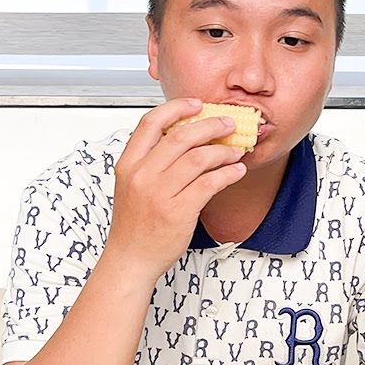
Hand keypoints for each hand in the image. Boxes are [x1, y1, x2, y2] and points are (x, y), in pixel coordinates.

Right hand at [106, 98, 247, 280]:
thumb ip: (151, 161)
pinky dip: (227, 174)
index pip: (150, 123)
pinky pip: (209, 184)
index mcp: (128, 164)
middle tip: (228, 125)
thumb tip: (185, 138)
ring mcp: (159, 194)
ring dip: (223, 151)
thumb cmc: (135, 225)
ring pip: (198, 158)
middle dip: (210, 126)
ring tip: (235, 151)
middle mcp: (141, 175)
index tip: (197, 104)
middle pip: (181, 137)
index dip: (176, 108)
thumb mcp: (132, 185)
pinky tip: (236, 172)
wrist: (131, 259)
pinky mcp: (178, 211)